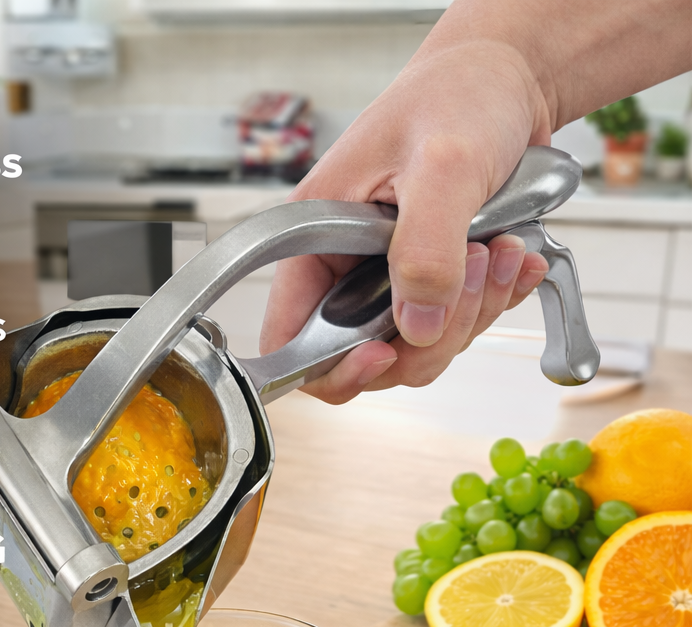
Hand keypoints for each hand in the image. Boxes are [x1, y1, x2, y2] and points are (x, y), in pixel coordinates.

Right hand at [261, 36, 552, 402]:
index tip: (384, 352)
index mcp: (317, 242)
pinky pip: (457, 326)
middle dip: (428, 334)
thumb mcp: (441, 165)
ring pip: (419, 348)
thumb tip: (419, 327)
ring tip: (502, 249)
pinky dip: (495, 301)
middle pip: (366, 356)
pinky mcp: (434, 281)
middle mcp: (346, 269)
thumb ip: (425, 251)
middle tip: (470, 273)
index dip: (331, 365)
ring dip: (472, 312)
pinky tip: (516, 256)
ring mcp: (390, 280)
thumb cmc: (456, 96)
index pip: (292, 341)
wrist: (505, 78)